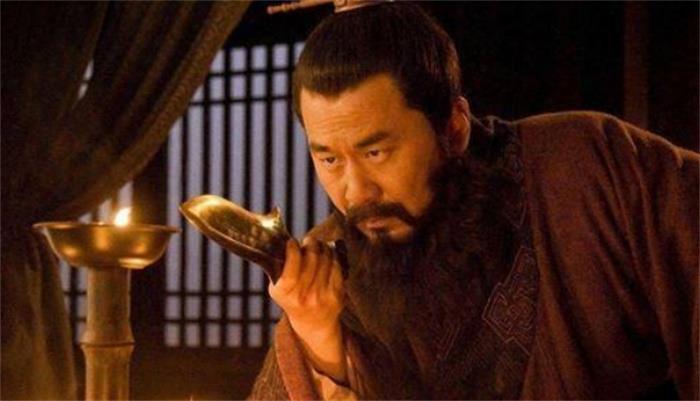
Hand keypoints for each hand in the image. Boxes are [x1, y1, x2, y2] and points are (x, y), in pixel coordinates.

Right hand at [268, 237, 345, 380]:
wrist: (313, 323)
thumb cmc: (292, 298)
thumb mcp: (277, 288)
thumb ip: (278, 269)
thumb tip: (281, 242)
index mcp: (285, 292)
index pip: (293, 261)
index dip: (294, 248)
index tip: (292, 242)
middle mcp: (303, 295)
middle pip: (312, 257)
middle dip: (311, 243)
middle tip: (309, 241)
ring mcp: (321, 295)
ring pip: (326, 259)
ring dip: (323, 247)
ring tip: (319, 246)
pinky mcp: (337, 294)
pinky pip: (337, 267)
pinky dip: (333, 257)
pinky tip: (329, 255)